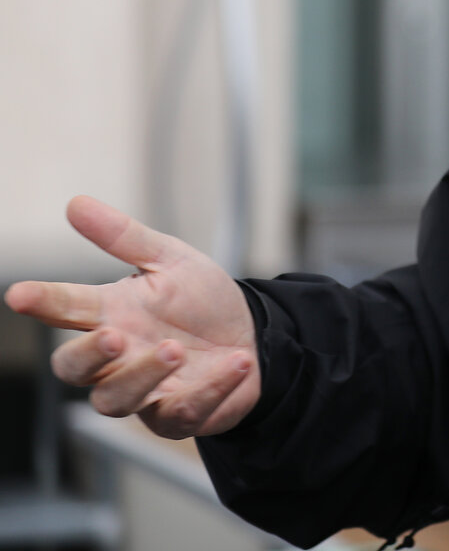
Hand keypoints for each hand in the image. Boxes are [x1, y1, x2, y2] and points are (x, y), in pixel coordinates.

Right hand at [4, 195, 260, 438]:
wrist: (253, 336)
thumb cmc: (201, 301)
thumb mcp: (170, 260)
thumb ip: (124, 237)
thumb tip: (76, 203)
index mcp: (109, 315)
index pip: (65, 309)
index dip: (43, 302)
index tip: (20, 294)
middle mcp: (117, 359)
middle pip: (74, 369)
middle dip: (89, 353)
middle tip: (116, 334)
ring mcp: (144, 392)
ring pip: (116, 400)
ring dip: (144, 375)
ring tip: (176, 349)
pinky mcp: (179, 415)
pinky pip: (184, 412)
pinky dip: (211, 389)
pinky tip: (238, 362)